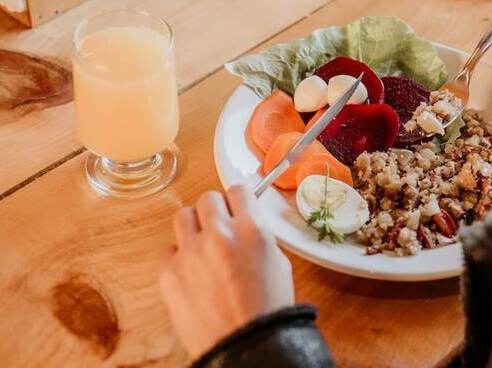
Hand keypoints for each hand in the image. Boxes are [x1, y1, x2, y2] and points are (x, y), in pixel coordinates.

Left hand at [159, 186, 294, 359]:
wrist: (245, 345)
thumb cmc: (267, 310)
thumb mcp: (278, 262)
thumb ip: (257, 235)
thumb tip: (244, 224)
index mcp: (251, 229)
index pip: (238, 190)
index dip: (238, 199)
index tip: (236, 206)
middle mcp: (219, 235)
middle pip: (208, 198)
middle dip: (214, 211)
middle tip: (220, 228)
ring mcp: (191, 253)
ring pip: (182, 216)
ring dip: (193, 226)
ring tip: (202, 245)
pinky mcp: (169, 273)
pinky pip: (168, 249)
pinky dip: (179, 256)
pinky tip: (192, 271)